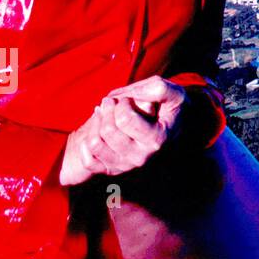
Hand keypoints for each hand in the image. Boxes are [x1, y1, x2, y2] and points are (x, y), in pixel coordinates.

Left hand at [58, 76, 187, 185]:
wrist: (171, 128)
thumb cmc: (169, 108)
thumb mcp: (173, 93)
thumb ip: (157, 89)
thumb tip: (127, 97)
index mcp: (156, 140)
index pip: (125, 119)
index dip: (122, 103)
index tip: (127, 99)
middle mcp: (140, 157)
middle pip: (108, 131)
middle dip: (106, 110)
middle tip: (111, 102)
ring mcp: (125, 165)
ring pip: (95, 145)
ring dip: (95, 124)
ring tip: (102, 114)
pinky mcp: (112, 169)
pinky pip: (88, 162)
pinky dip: (84, 146)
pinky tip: (94, 130)